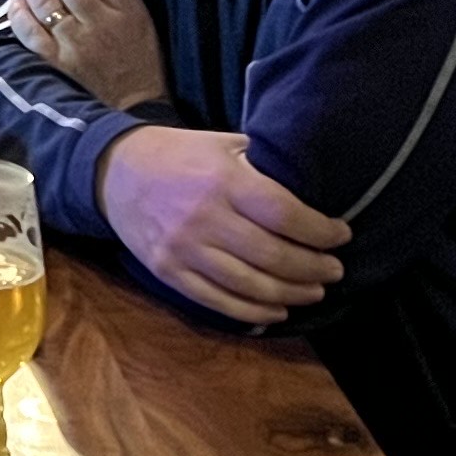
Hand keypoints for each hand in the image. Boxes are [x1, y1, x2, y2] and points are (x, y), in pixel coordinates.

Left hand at [10, 0, 168, 111]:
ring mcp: (76, 43)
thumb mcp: (143, 22)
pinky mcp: (58, 63)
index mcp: (127, 9)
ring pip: (46, 1)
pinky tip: (16, 2)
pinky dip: (20, 14)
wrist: (136, 109)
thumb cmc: (142, 63)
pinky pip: (31, 34)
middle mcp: (100, 22)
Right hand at [94, 128, 347, 324]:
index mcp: (223, 181)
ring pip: (250, 286)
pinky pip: (219, 301)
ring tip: (315, 291)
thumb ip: (263, 165)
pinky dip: (254, 311)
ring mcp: (184, 250)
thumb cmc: (178, 154)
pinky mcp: (168, 272)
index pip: (286, 216)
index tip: (341, 235)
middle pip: (274, 256)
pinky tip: (278, 309)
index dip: (321, 232)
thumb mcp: (223, 144)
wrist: (114, 172)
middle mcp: (204, 219)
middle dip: (314, 268)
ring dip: (291, 294)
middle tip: (335, 270)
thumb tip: (312, 186)